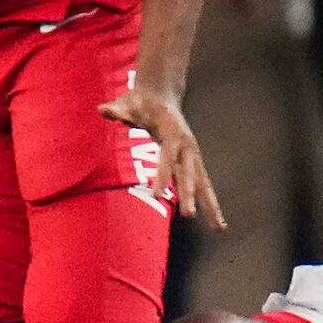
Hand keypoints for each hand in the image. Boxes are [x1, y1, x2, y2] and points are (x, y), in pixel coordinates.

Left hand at [102, 84, 221, 231]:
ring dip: (211, 205)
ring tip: (220, 228)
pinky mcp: (193, 162)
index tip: (156, 194)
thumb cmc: (140, 101)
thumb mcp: (127, 103)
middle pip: (188, 172)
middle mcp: (186, 145)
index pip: (167, 156)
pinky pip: (203, 184)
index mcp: (172, 132)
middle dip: (188, 194)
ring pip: (203, 182)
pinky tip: (217, 223)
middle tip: (188, 215)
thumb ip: (117, 110)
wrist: (161, 94)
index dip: (162, 174)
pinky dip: (210, 203)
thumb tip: (103, 110)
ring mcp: (192, 154)